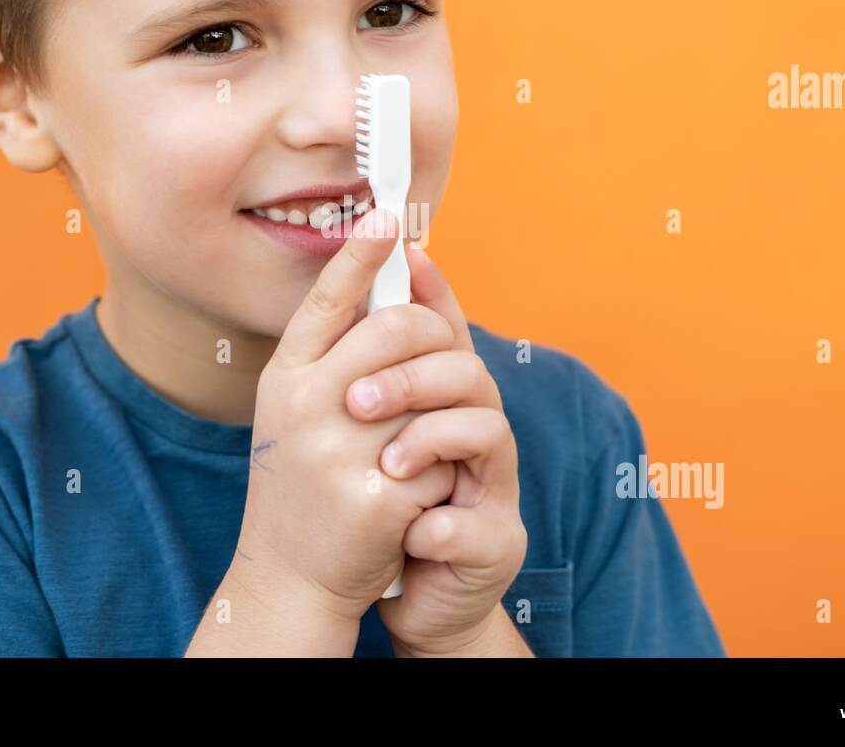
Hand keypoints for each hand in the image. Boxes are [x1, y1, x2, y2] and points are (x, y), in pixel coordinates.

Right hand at [234, 207, 458, 625]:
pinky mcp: (378, 495)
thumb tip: (383, 288)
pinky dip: (445, 462)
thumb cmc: (303, 484)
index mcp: (283, 379)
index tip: (388, 214)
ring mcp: (339, 450)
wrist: (291, 577)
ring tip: (427, 426)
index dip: (358, 255)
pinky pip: (443, 448)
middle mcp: (304, 407)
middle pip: (394, 329)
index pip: (324, 299)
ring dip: (443, 401)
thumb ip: (330, 357)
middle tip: (440, 345)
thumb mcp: (296, 413)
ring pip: (429, 385)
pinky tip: (423, 484)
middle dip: (432, 329)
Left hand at [347, 244, 528, 655]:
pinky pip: (470, 521)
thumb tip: (348, 288)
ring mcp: (493, 485)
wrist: (405, 596)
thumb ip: (364, 372)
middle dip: (411, 375)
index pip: (444, 330)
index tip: (402, 248)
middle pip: (464, 370)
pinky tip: (406, 531)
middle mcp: (478, 431)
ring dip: (428, 441)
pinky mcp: (496, 542)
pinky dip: (433, 523)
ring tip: (385, 465)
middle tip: (354, 402)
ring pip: (487, 430)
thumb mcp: (367, 435)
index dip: (430, 287)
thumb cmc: (382, 506)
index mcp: (443, 401)